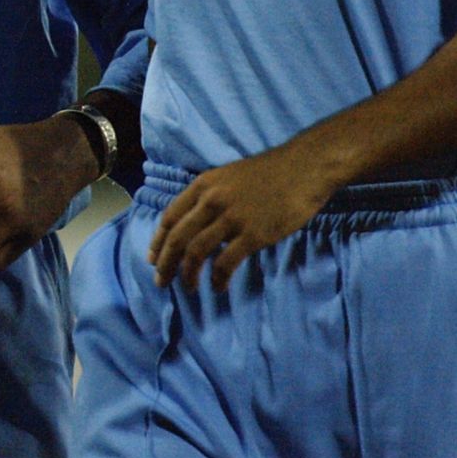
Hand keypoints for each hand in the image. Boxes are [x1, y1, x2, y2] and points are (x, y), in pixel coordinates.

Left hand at [148, 144, 338, 292]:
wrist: (303, 168)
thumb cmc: (268, 173)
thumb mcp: (228, 177)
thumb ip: (209, 198)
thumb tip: (196, 225)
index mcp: (203, 185)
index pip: (170, 217)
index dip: (158, 241)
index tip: (153, 259)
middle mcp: (211, 201)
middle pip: (177, 238)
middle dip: (165, 263)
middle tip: (161, 281)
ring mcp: (231, 218)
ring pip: (196, 252)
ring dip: (188, 275)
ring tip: (188, 288)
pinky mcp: (253, 234)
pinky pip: (226, 262)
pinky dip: (217, 278)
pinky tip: (218, 287)